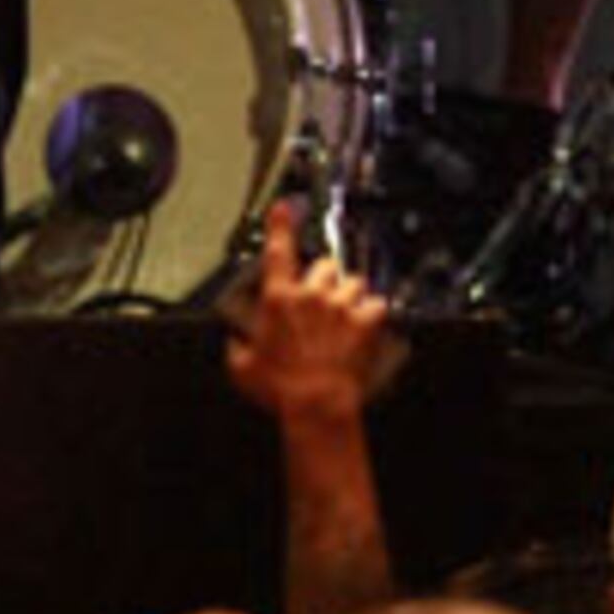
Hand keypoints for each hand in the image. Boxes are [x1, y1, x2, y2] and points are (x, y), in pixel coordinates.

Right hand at [223, 200, 392, 429]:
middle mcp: (311, 295)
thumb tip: (235, 345)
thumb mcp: (243, 370)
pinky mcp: (365, 322)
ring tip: (346, 316)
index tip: (284, 208)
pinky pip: (377, 304)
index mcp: (279, 300)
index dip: (281, 225)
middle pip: (324, 266)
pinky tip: (368, 326)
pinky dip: (374, 313)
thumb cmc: (280, 390)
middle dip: (324, 280)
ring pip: (353, 282)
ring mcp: (340, 306)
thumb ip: (237, 349)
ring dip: (350, 295)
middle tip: (322, 302)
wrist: (316, 406)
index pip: (279, 251)